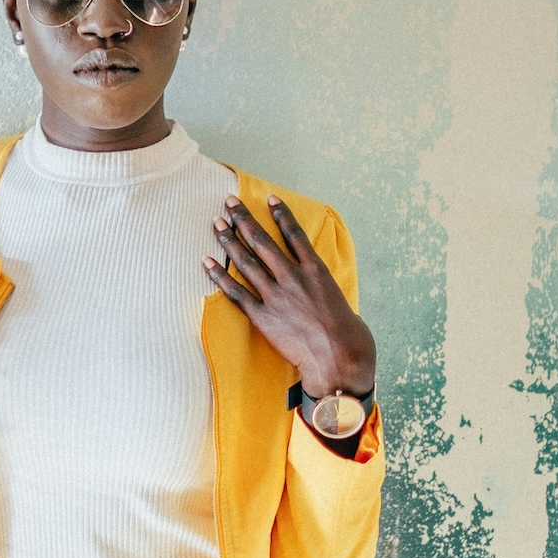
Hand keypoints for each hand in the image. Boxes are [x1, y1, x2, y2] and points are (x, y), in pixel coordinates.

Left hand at [202, 194, 375, 397]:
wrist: (339, 360)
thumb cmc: (350, 337)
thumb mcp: (340, 302)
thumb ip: (323, 290)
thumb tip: (319, 292)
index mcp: (316, 271)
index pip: (294, 234)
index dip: (281, 214)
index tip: (269, 197)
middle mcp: (293, 278)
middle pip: (263, 241)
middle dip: (244, 218)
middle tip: (229, 200)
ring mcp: (276, 296)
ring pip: (247, 261)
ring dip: (229, 240)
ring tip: (216, 223)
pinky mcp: (263, 317)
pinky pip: (236, 293)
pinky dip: (219, 276)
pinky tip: (207, 262)